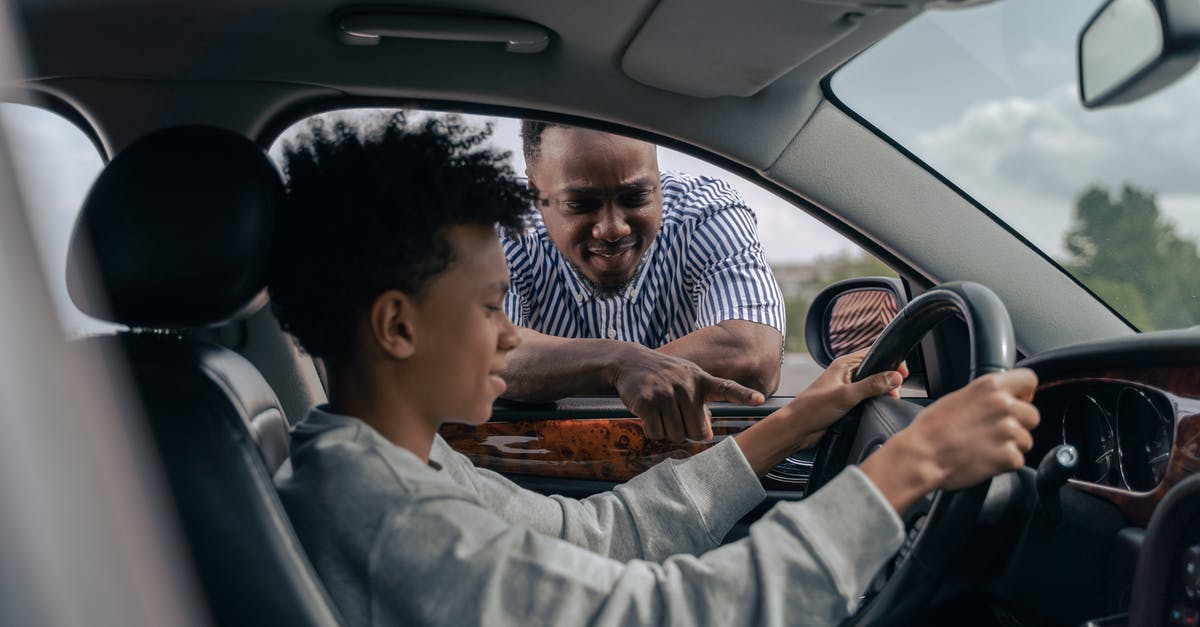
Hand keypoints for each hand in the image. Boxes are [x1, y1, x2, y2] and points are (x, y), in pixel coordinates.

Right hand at [611, 345, 763, 442]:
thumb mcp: (687, 380)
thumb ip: (700, 403)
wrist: (630, 362)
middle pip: (696, 431)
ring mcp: (665, 392)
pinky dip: (652, 430)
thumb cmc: (664, 375)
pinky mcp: (646, 402)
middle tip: (676, 417)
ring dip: (667, 431)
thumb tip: (705, 433)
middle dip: (686, 431)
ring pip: (675, 434)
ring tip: (660, 412)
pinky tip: (648, 415)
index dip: (743, 395)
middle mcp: (686, 385)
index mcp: (701, 379)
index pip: (726, 388)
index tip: (759, 400)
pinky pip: (656, 432)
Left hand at [786, 348, 906, 448]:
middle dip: (889, 379)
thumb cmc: (812, 408)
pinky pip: (867, 398)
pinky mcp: (847, 402)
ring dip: (883, 392)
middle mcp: (846, 374)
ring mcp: (847, 388)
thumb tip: (894, 377)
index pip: (873, 353)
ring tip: (888, 399)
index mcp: (844, 364)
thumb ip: (871, 385)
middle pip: (877, 370)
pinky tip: (878, 407)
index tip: (902, 373)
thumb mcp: (846, 395)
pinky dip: (875, 401)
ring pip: (873, 385)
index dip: (890, 360)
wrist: (798, 428)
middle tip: (895, 391)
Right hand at [862, 368, 1039, 510]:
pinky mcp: (1008, 456)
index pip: (1030, 380)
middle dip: (1019, 425)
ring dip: (1011, 446)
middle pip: (1032, 415)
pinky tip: (984, 460)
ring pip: (1026, 440)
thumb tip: (1003, 398)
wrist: (922, 455)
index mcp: (990, 386)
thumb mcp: (959, 397)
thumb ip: (986, 396)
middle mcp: (1003, 405)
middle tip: (995, 433)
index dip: (1025, 393)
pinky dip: (1004, 464)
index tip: (1017, 402)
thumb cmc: (932, 429)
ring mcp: (1008, 431)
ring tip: (986, 448)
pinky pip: (1018, 460)